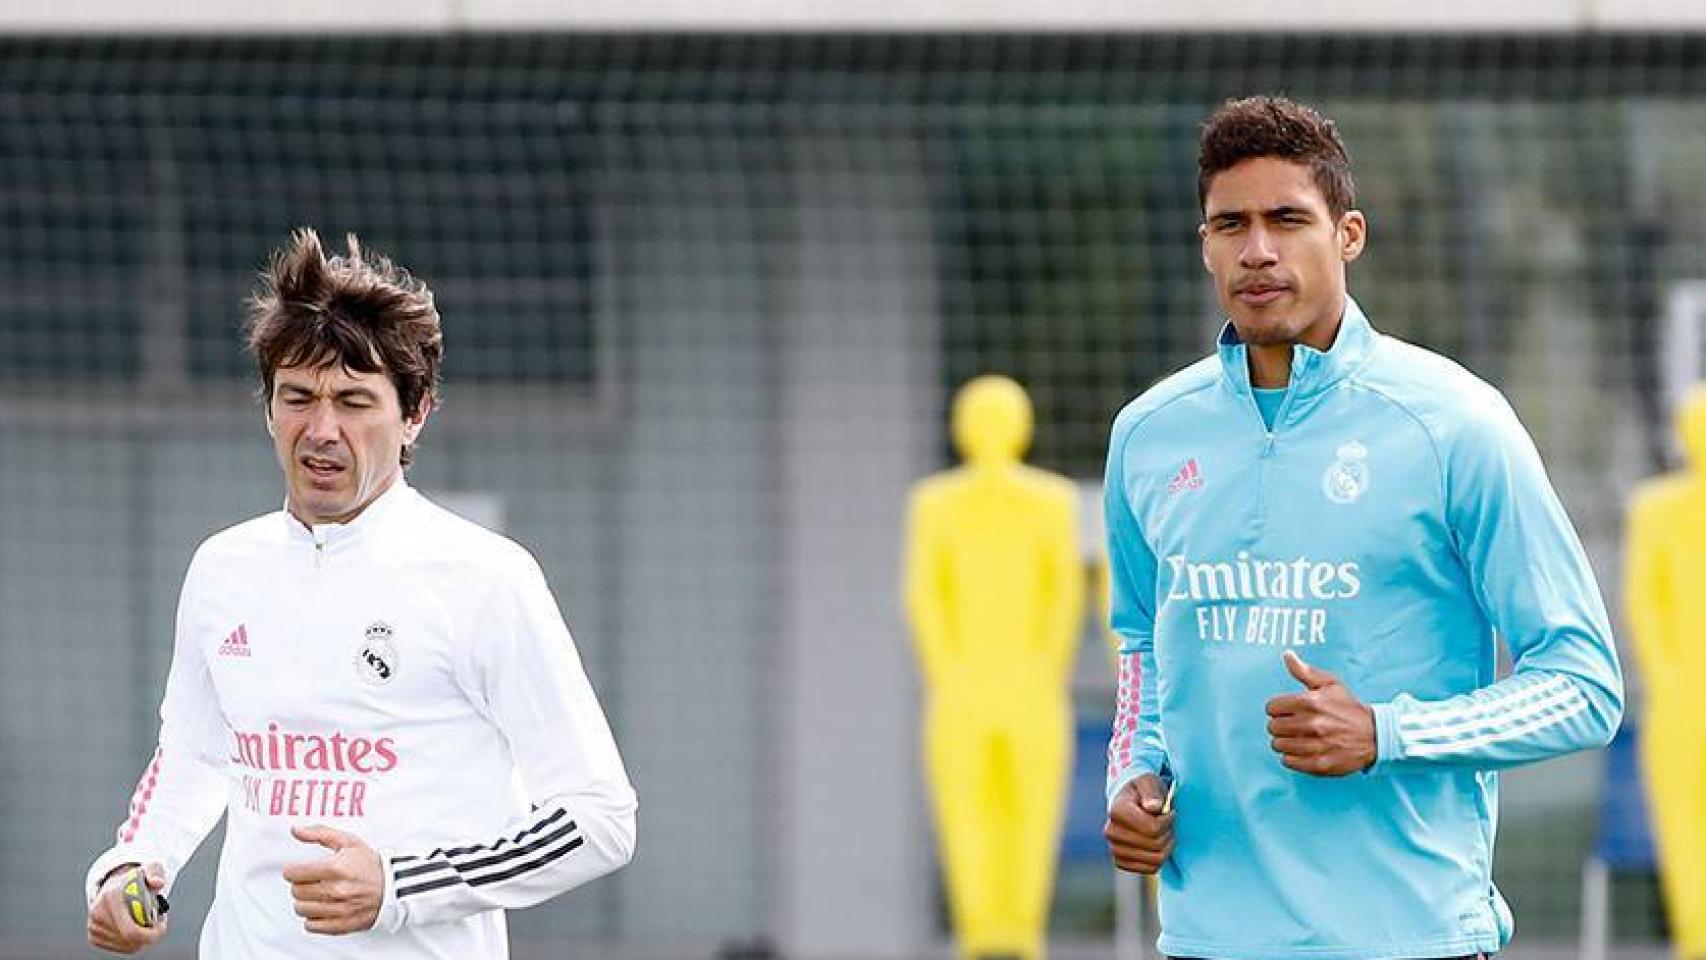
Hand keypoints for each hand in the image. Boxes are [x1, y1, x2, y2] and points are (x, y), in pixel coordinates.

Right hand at [88, 862, 167, 953]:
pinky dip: (133, 942)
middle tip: (159, 924)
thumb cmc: (138, 879)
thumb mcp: (151, 869)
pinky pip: (120, 947)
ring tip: (149, 922)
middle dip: (150, 935)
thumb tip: (158, 883)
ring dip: (143, 939)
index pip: (131, 931)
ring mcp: (93, 926)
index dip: (152, 934)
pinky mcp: (93, 936)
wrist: (115, 886)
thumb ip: (156, 873)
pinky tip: (137, 928)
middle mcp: (98, 913)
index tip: (162, 924)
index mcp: (111, 896)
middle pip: (130, 941)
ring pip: (127, 946)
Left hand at [281, 825, 383, 934]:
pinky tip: (324, 908)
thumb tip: (295, 830)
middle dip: (301, 885)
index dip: (294, 870)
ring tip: (319, 895)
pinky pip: (311, 926)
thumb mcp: (348, 842)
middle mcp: (337, 890)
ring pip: (301, 909)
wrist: (393, 888)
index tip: (301, 870)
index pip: (293, 874)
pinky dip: (314, 918)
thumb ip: (320, 833)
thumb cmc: (369, 865)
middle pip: (296, 892)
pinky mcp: (341, 925)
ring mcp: (339, 910)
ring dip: (306, 902)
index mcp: (336, 868)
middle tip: (314, 881)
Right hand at [1103, 774, 1174, 873]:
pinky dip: (1159, 858)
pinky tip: (1156, 844)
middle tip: (1167, 822)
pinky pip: (1151, 869)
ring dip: (1166, 846)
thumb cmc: (1142, 791)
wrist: (1129, 803)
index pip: (1153, 828)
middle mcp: (1111, 832)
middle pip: (1156, 845)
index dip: (1168, 820)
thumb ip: (1152, 792)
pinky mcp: (1121, 862)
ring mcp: (1115, 849)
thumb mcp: (1148, 782)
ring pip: (1156, 859)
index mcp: (1117, 811)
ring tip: (1162, 832)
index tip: (1169, 811)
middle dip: (1168, 833)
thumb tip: (1154, 806)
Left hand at [1266, 650, 1376, 775]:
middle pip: (1272, 727)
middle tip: (1293, 725)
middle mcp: (1311, 724)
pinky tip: (1303, 750)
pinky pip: (1288, 762)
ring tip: (1299, 738)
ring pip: (1278, 745)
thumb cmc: (1349, 708)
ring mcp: (1315, 745)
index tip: (1287, 711)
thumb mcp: (1330, 684)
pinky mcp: (1319, 764)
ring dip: (1285, 742)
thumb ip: (1305, 671)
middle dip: (1280, 725)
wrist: (1374, 735)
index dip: (1278, 708)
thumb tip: (1287, 655)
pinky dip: (1292, 757)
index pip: (1271, 707)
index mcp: (1310, 702)